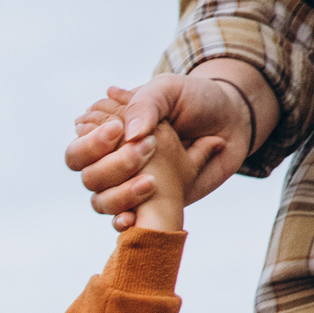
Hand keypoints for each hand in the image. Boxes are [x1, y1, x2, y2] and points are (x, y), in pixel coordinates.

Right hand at [65, 68, 263, 227]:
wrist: (234, 120)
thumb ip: (143, 104)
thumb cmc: (196, 101)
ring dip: (122, 194)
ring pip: (102, 202)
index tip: (118, 131)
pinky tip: (134, 219)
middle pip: (88, 176)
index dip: (92, 144)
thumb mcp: (168, 89)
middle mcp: (113, 162)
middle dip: (113, 166)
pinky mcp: (150, 204)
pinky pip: (125, 222)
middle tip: (149, 147)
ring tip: (153, 182)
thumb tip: (126, 136)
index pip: (79, 149)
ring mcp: (130, 185)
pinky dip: (126, 222)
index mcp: (108, 135)